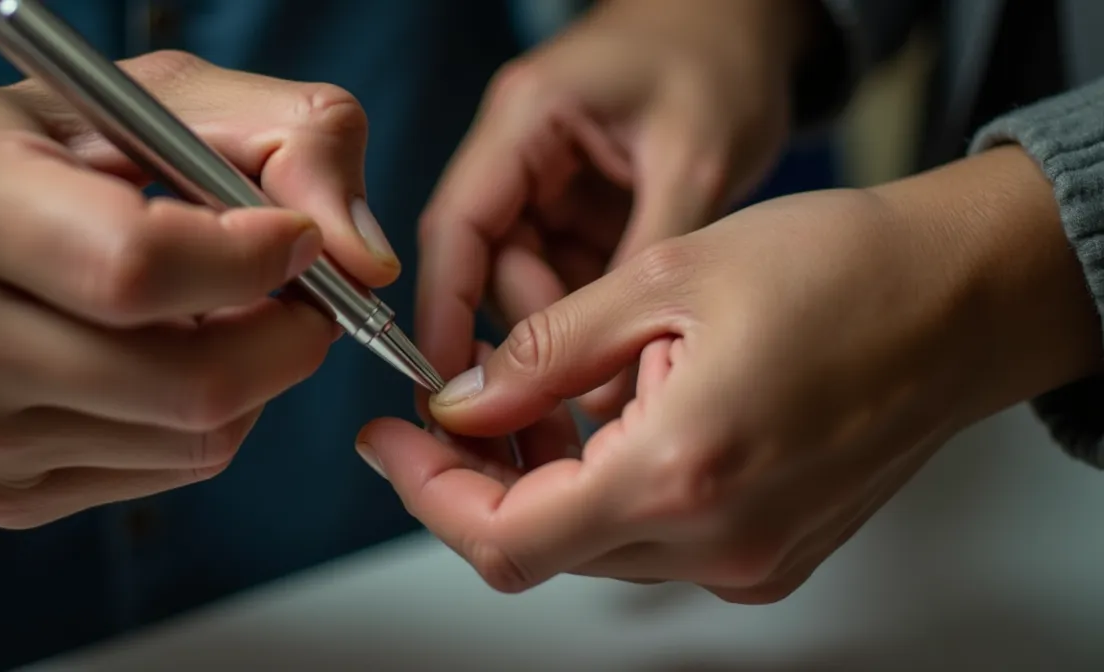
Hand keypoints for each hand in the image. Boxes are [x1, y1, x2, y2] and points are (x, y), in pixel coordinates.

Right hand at [0, 51, 398, 528]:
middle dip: (286, 339)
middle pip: (185, 381)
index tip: (297, 239)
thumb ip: (295, 142)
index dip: (254, 260)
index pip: (138, 266)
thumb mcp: (171, 98)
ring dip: (250, 377)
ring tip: (218, 314)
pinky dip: (207, 420)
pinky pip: (171, 473)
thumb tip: (367, 261)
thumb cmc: (62, 153)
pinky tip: (171, 360)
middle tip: (303, 297)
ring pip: (195, 438)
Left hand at [360, 147, 1101, 600]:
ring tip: (538, 394)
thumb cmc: (840, 269)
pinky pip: (655, 541)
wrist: (959, 300)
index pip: (504, 535)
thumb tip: (465, 401)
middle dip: (480, 478)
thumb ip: (546, 353)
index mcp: (683, 470)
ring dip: (544, 482)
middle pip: (543, 547)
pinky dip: (608, 490)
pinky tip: (609, 420)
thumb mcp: (664, 277)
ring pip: (595, 546)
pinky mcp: (774, 556)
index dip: (427, 494)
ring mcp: (752, 561)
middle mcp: (720, 542)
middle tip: (462, 401)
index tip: (390, 444)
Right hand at [416, 0, 816, 417]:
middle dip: (533, 334)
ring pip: (527, 280)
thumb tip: (613, 375)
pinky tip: (634, 347)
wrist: (745, 21)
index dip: (442, 312)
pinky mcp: (576, 206)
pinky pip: (567, 275)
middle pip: (488, 265)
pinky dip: (595, 315)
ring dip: (568, 331)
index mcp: (527, 119)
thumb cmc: (720, 63)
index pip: (456, 226)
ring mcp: (544, 181)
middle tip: (587, 400)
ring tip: (622, 380)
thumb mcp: (695, 160)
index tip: (447, 392)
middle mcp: (518, 153)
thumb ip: (647, 257)